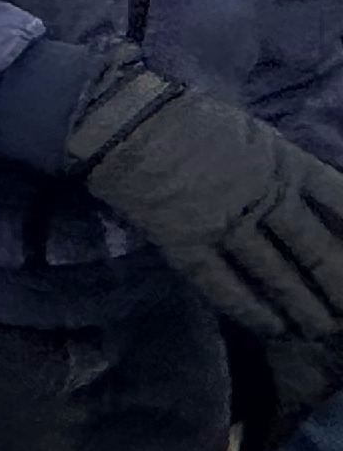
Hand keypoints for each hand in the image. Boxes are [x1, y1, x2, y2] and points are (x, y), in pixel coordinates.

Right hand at [68, 57, 342, 337]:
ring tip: (321, 328)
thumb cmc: (192, 121)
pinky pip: (223, 283)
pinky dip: (250, 309)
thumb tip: (312, 203)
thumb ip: (285, 170)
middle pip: (315, 248)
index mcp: (287, 163)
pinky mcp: (187, 243)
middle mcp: (264, 196)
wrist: (129, 123)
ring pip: (275, 273)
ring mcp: (225, 223)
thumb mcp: (257, 136)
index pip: (340, 203)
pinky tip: (272, 328)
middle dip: (337, 282)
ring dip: (303, 305)